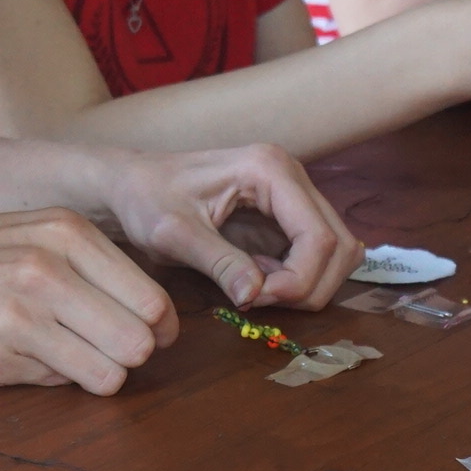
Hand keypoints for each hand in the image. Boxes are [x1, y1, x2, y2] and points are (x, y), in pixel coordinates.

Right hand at [0, 209, 184, 394]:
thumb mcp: (38, 232)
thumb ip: (98, 267)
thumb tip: (159, 323)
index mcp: (66, 233)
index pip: (153, 302)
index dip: (157, 328)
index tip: (139, 333)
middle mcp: (45, 271)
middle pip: (137, 343)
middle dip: (128, 354)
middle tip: (101, 348)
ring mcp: (16, 317)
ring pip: (108, 375)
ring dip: (96, 373)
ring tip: (63, 354)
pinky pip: (57, 385)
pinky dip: (48, 376)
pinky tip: (18, 353)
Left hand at [99, 141, 359, 312]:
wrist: (131, 185)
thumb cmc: (145, 199)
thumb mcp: (172, 234)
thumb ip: (216, 262)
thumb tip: (255, 296)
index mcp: (270, 169)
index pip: (319, 237)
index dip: (299, 280)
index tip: (257, 300)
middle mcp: (292, 177)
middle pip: (339, 246)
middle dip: (308, 285)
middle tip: (258, 300)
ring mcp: (293, 196)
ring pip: (337, 252)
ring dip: (307, 284)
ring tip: (257, 291)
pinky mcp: (287, 216)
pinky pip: (317, 256)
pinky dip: (299, 279)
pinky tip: (258, 282)